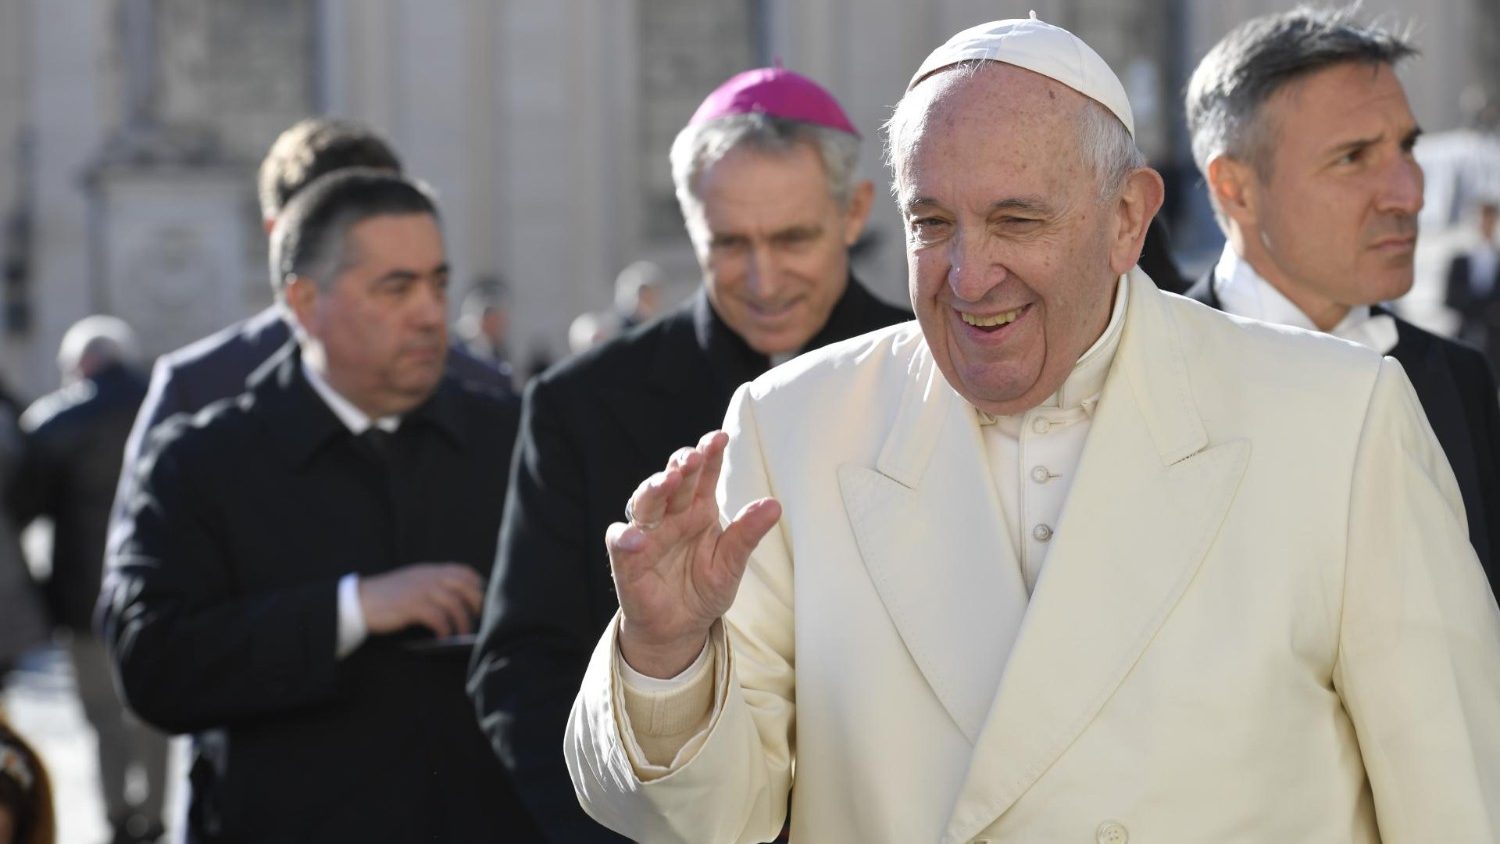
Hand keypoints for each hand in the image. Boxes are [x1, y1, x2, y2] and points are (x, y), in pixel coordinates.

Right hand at [358, 563, 484, 637]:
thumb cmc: (387, 595)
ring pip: (454, 604)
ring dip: (462, 622)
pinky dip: (445, 629)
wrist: (360, 600)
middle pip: (465, 586)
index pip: (463, 571)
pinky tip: (443, 637)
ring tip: (462, 635)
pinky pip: (438, 618)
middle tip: (476, 619)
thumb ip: (431, 584)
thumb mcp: (412, 581)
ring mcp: (421, 590)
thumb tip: (455, 599)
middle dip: (475, 603)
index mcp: (430, 571)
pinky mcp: (412, 606)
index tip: (480, 600)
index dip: (477, 585)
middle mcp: (428, 577)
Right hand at [608, 430, 781, 678]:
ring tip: (667, 481)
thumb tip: (774, 505)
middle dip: (680, 465)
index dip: (709, 455)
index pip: (703, 475)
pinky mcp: (627, 560)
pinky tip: (638, 538)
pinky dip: (626, 537)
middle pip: (673, 482)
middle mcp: (671, 516)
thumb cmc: (703, 589)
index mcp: (698, 510)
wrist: (680, 628)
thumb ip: (747, 535)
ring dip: (654, 489)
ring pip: (644, 503)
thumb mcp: (731, 564)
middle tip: (692, 457)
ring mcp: (647, 535)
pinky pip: (620, 542)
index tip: (718, 438)